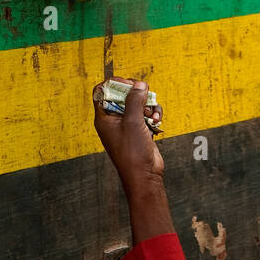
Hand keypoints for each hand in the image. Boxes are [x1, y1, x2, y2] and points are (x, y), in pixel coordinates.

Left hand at [93, 78, 163, 193]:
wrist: (144, 175)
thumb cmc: (132, 152)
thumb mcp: (133, 121)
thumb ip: (135, 100)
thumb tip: (139, 84)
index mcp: (104, 118)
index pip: (102, 91)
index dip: (114, 84)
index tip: (128, 85)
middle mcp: (113, 120)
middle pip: (123, 94)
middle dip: (136, 93)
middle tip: (144, 95)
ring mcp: (127, 125)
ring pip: (137, 103)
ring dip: (148, 104)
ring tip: (152, 114)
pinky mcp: (139, 129)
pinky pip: (146, 113)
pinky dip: (153, 114)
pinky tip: (157, 121)